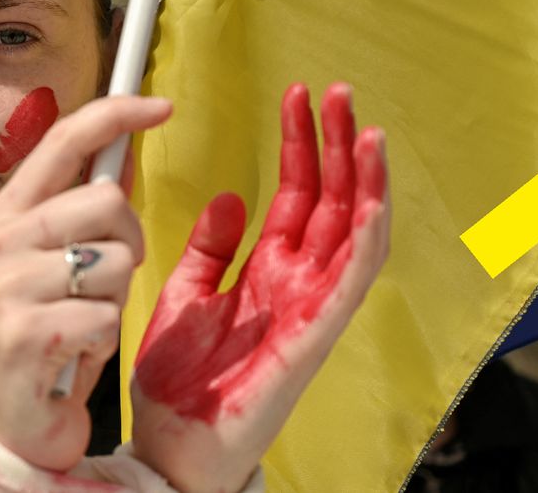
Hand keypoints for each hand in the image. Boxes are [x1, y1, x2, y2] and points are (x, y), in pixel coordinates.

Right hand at [0, 95, 170, 470]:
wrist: (18, 419)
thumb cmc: (51, 330)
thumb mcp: (66, 261)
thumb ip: (87, 207)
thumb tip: (121, 152)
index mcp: (8, 213)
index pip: (63, 140)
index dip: (116, 114)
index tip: (163, 105)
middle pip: (105, 202)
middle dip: (130, 243)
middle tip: (107, 282)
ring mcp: (5, 287)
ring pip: (114, 261)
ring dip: (117, 297)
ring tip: (85, 319)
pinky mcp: (23, 335)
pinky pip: (106, 316)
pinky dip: (106, 337)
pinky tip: (77, 351)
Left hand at [130, 83, 390, 492]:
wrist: (170, 445)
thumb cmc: (181, 380)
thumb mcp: (188, 294)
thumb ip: (211, 248)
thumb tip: (229, 197)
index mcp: (268, 272)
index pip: (296, 196)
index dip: (301, 146)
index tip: (297, 98)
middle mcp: (297, 285)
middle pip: (331, 202)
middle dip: (338, 146)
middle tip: (338, 92)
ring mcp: (310, 310)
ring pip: (352, 234)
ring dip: (364, 183)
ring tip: (367, 130)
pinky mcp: (310, 338)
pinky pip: (347, 285)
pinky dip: (363, 242)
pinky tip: (368, 201)